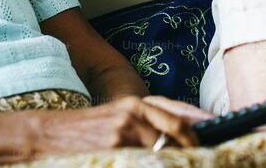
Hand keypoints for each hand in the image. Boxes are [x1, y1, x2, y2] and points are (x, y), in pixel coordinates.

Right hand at [33, 95, 202, 155]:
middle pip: (177, 129)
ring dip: (171, 157)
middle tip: (201, 155)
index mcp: (136, 103)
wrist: (47, 134)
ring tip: (178, 161)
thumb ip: (148, 122)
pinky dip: (151, 162)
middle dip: (191, 145)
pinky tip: (150, 164)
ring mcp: (123, 131)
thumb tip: (184, 133)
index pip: (179, 112)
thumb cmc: (86, 129)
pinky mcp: (113, 148)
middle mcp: (132, 112)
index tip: (218, 131)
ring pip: (161, 148)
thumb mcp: (118, 116)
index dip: (200, 123)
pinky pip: (142, 159)